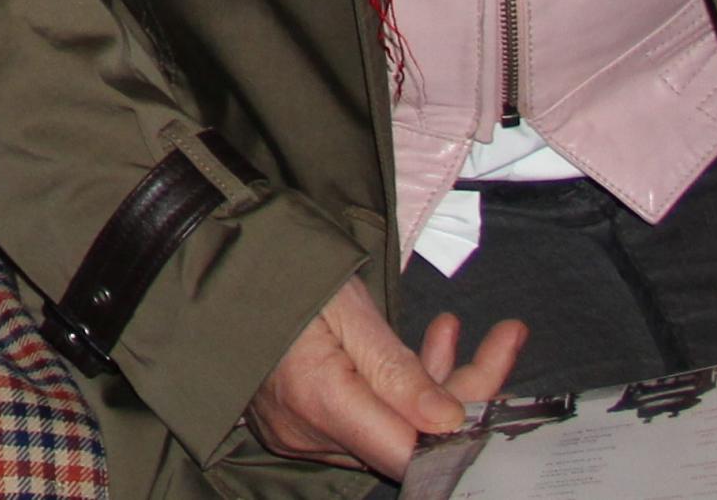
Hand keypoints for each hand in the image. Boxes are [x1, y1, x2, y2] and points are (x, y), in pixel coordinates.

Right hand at [248, 281, 528, 477]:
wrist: (209, 260)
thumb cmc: (278, 270)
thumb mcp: (346, 307)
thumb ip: (398, 370)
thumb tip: (452, 423)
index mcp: (321, 401)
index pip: (411, 455)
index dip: (463, 434)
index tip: (500, 388)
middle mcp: (310, 433)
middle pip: (408, 440)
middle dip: (463, 393)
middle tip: (507, 336)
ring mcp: (302, 434)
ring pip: (391, 428)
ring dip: (433, 386)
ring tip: (452, 327)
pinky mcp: (300, 424)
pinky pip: (365, 419)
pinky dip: (398, 390)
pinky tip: (425, 342)